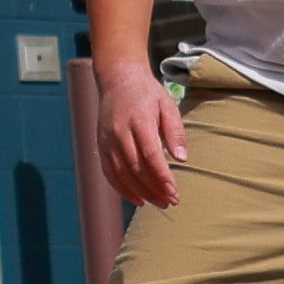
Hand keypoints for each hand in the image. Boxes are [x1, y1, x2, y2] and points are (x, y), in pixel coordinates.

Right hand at [93, 52, 186, 208]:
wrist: (118, 81)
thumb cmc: (148, 95)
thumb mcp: (168, 106)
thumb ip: (176, 132)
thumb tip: (182, 159)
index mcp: (138, 120)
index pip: (150, 155)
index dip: (162, 176)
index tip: (174, 192)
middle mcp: (119, 133)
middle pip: (136, 168)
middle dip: (154, 189)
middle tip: (171, 201)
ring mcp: (107, 141)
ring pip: (122, 174)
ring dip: (141, 193)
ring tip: (159, 203)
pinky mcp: (101, 147)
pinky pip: (110, 173)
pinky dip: (122, 190)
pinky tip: (138, 200)